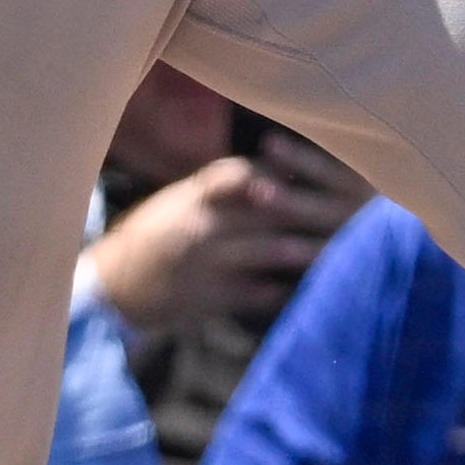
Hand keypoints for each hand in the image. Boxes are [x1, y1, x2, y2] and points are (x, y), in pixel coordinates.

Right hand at [85, 149, 362, 332]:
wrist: (115, 284)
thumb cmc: (156, 233)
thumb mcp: (183, 199)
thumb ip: (227, 185)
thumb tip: (281, 167)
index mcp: (196, 193)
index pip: (246, 174)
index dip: (282, 173)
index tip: (317, 175)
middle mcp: (203, 223)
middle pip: (267, 212)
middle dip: (308, 212)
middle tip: (349, 212)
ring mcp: (207, 262)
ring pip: (266, 252)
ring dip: (304, 252)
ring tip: (337, 251)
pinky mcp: (209, 297)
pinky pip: (255, 294)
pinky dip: (282, 291)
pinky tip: (307, 291)